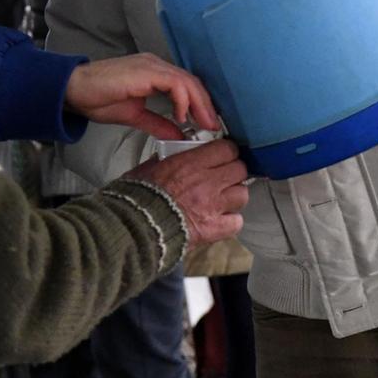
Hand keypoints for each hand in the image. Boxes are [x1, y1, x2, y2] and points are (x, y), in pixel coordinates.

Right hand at [64, 53, 218, 138]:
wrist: (73, 90)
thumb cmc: (97, 99)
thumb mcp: (135, 116)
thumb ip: (158, 123)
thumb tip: (179, 135)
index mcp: (154, 73)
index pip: (186, 85)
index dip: (200, 104)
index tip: (206, 125)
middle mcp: (155, 65)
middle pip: (191, 81)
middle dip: (205, 105)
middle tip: (213, 127)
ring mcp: (151, 65)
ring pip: (187, 81)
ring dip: (199, 104)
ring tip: (204, 124)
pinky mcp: (145, 71)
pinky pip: (174, 83)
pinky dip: (183, 100)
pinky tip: (182, 116)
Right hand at [124, 139, 247, 245]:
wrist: (136, 228)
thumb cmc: (137, 199)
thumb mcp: (145, 169)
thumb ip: (161, 161)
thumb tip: (165, 157)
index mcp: (190, 164)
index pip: (226, 149)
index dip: (226, 151)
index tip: (222, 154)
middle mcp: (206, 182)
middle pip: (239, 169)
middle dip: (233, 171)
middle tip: (224, 175)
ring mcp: (213, 206)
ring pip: (242, 194)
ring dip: (234, 195)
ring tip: (223, 198)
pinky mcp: (214, 228)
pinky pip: (237, 222)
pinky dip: (231, 220)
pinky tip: (221, 219)